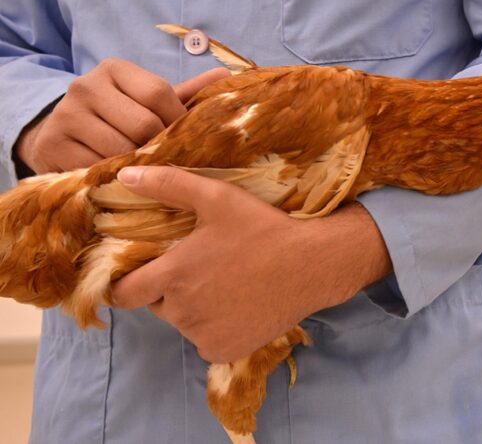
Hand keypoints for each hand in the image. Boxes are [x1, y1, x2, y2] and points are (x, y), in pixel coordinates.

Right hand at [15, 59, 228, 173]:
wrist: (59, 134)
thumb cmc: (118, 117)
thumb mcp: (147, 102)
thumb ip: (185, 93)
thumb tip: (227, 75)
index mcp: (114, 69)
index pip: (158, 92)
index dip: (177, 120)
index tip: (183, 137)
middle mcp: (85, 86)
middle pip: (142, 124)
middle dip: (158, 147)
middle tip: (165, 159)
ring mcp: (65, 115)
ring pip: (120, 150)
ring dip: (137, 166)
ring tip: (143, 169)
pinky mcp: (51, 145)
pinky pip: (96, 169)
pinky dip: (112, 178)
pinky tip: (117, 177)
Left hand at [110, 166, 392, 362]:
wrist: (313, 265)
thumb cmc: (264, 228)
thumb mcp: (218, 197)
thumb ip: (168, 185)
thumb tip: (125, 175)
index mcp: (173, 275)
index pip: (124, 293)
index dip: (129, 283)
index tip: (145, 274)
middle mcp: (182, 311)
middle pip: (158, 306)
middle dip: (172, 290)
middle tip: (205, 269)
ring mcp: (203, 335)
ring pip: (185, 324)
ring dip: (197, 309)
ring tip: (229, 286)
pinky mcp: (225, 351)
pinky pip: (207, 342)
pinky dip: (217, 329)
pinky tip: (241, 308)